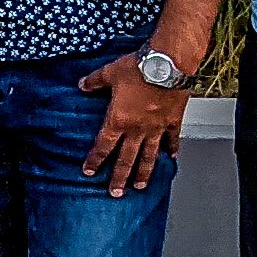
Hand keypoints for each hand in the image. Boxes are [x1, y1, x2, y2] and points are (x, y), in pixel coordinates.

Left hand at [76, 55, 188, 196]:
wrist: (168, 64)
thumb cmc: (139, 68)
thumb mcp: (110, 73)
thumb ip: (95, 81)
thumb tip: (82, 84)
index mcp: (118, 120)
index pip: (103, 146)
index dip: (95, 160)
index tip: (89, 172)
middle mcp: (137, 129)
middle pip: (126, 159)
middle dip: (119, 178)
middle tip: (116, 193)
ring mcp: (157, 128)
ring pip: (149, 156)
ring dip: (144, 172)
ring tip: (140, 186)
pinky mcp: (173, 121)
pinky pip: (172, 140)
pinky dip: (172, 150)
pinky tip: (171, 159)